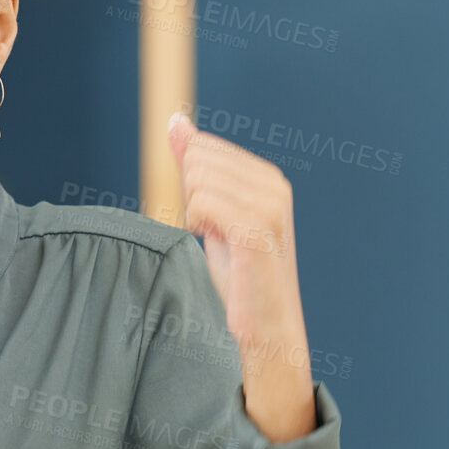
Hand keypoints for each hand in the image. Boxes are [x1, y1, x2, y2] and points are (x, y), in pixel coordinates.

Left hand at [167, 112, 316, 440]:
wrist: (266, 326)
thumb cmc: (238, 275)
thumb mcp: (211, 211)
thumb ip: (193, 165)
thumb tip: (175, 123)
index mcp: (266, 176)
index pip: (201, 149)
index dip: (192, 190)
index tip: (214, 223)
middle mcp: (273, 183)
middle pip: (196, 161)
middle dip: (192, 200)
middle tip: (216, 236)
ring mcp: (269, 203)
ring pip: (195, 181)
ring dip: (195, 217)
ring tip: (222, 244)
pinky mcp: (257, 226)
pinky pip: (200, 202)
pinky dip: (198, 226)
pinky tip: (220, 247)